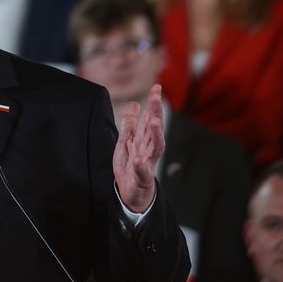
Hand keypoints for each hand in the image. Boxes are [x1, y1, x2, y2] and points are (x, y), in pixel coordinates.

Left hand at [113, 84, 164, 213]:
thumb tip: (134, 104)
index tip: (156, 87)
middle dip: (156, 113)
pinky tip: (139, 159)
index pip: (151, 118)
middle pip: (154, 129)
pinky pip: (142, 172)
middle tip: (156, 98)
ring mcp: (148, 163)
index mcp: (145, 140)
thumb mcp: (126, 142)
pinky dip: (142, 166)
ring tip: (154, 122)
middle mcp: (149, 149)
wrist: (132, 193)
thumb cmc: (131, 166)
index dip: (154, 104)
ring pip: (154, 147)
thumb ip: (129, 125)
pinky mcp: (142, 178)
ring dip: (155, 134)